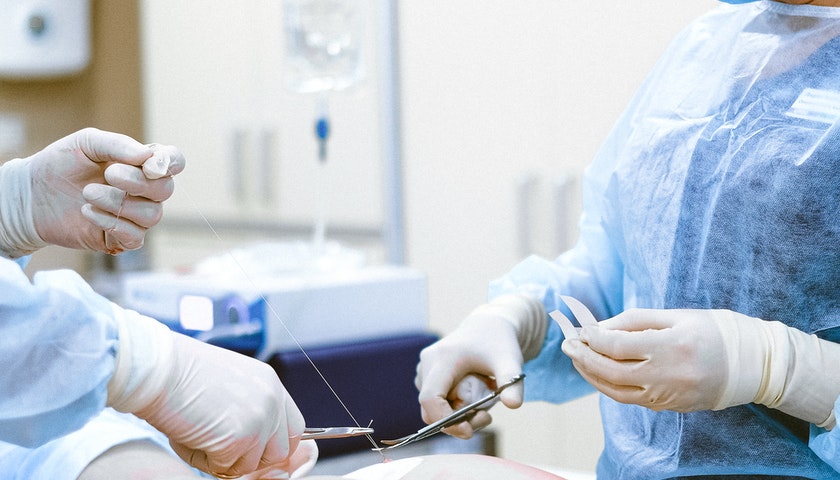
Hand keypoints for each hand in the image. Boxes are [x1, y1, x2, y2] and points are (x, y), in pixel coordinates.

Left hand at [28, 128, 184, 253]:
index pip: (174, 161)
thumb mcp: (85, 143)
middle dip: (138, 182)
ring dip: (119, 203)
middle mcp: (144, 190)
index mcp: (141, 164)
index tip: (149, 165)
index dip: (169, 163)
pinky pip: (134, 236)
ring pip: (152, 215)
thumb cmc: (60, 165)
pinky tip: (88, 212)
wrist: (31, 195)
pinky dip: (112, 223)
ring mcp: (135, 216)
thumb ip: (117, 144)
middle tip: (108, 173)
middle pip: (165, 189)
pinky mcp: (121, 238)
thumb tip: (147, 156)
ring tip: (88, 194)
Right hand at [107, 312, 305, 477]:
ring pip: (250, 464)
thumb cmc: (180, 374)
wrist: (157, 367)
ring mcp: (260, 420)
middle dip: (251, 457)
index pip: (293, 428)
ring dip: (223, 460)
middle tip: (220, 446)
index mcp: (271, 383)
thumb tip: (252, 445)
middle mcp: (272, 400)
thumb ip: (249, 409)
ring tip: (197, 434)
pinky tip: (189, 436)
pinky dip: (203, 460)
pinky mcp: (240, 438)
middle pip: (280, 451)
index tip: (250, 448)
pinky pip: (225, 468)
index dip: (271, 444)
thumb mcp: (229, 386)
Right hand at [415, 294, 544, 437]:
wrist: (490, 325)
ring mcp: (425, 368)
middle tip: (486, 418)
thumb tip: (513, 405)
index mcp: (442, 358)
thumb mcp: (510, 361)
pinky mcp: (427, 374)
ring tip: (484, 406)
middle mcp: (428, 362)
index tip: (469, 431)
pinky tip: (473, 399)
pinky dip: (452, 408)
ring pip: (432, 407)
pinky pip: (434, 400)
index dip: (445, 420)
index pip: (430, 399)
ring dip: (455, 416)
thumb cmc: (499, 342)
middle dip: (455, 422)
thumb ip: (512, 383)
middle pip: (430, 408)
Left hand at [561, 308, 728, 411]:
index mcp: (672, 346)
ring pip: (617, 391)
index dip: (594, 338)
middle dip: (584, 357)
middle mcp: (669, 375)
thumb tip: (600, 327)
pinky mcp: (670, 406)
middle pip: (612, 371)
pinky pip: (631, 399)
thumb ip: (635, 321)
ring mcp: (669, 395)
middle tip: (568, 345)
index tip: (580, 329)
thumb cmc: (714, 331)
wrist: (753, 364)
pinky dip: (609, 386)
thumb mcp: (676, 316)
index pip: (618, 345)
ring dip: (592, 375)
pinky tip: (599, 373)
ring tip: (577, 359)